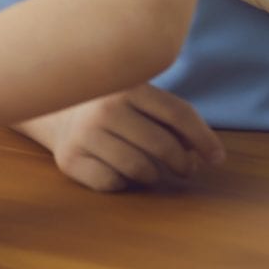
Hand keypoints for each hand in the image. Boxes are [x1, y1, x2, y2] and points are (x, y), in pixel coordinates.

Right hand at [17, 84, 225, 191]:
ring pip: (141, 169)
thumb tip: (208, 154)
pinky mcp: (70, 159)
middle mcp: (104, 108)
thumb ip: (172, 118)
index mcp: (127, 85)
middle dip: (183, 164)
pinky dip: (124, 183)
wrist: (51, 109)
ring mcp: (83, 134)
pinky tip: (119, 171)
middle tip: (186, 169)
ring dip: (154, 175)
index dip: (205, 140)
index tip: (217, 158)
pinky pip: (113, 184)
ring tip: (152, 170)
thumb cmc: (111, 107)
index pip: (179, 114)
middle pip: (164, 146)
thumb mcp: (140, 98)